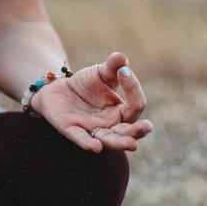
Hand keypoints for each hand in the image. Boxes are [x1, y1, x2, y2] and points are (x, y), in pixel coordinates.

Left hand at [31, 52, 152, 151]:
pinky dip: (88, 143)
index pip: (135, 106)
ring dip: (119, 143)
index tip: (123, 71)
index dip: (133, 88)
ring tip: (132, 144)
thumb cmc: (86, 84)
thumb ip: (113, 66)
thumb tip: (121, 58)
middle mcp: (110, 125)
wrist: (58, 88)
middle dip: (137, 131)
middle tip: (147, 126)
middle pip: (128, 132)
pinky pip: (81, 139)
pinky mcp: (71, 130)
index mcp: (121, 112)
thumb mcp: (101, 73)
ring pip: (109, 140)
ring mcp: (92, 130)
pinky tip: (95, 147)